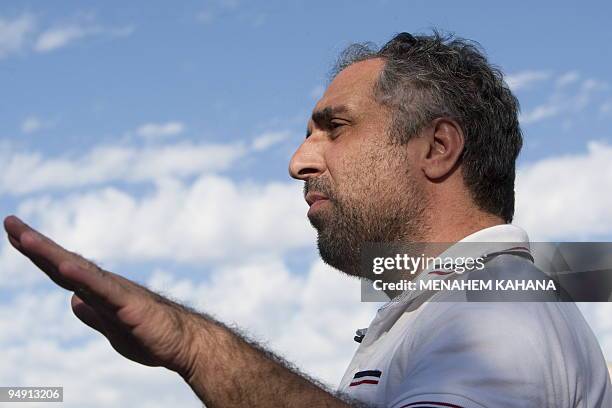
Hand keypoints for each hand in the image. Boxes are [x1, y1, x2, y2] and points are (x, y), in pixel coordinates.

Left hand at [4, 215, 200, 377]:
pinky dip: (82, 278)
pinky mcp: (129, 305)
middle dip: (35, 244)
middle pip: (64, 263)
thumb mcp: (112, 328)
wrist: (185, 343)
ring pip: (78, 271)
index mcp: (98, 293)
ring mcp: (116, 293)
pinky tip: (64, 269)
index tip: (16, 235)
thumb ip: (93, 314)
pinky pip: (103, 290)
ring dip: (50, 254)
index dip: (38, 254)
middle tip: (10, 222)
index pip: (62, 271)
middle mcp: (104, 287)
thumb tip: (73, 302)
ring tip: (24, 238)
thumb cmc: (153, 334)